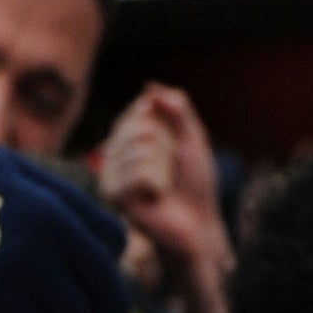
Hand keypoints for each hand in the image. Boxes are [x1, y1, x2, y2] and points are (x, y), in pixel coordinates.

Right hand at [0, 113, 131, 312]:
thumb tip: (118, 252)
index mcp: (57, 217)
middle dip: (49, 310)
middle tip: (5, 294)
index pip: (107, 277)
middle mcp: (37, 259)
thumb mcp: (12, 173)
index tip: (90, 306)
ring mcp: (0, 297)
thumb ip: (68, 211)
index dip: (99, 293)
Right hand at [100, 84, 234, 312]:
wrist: (198, 225)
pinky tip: (156, 197)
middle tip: (172, 172)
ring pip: (141, 145)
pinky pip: (138, 170)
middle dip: (167, 146)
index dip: (166, 123)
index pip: (141, 109)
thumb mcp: (193, 140)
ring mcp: (113, 174)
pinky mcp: (115, 195)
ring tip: (165, 187)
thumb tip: (150, 86)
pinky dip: (155, 182)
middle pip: (140, 125)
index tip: (176, 148)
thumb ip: (178, 110)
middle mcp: (117, 153)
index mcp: (132, 138)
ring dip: (164, 166)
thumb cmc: (195, 186)